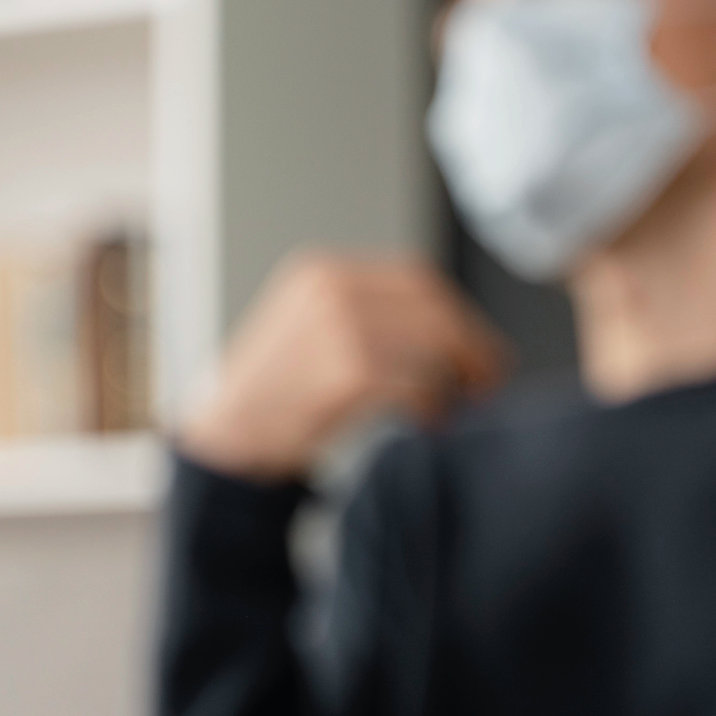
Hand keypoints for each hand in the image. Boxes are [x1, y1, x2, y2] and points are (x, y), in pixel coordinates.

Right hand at [178, 254, 505, 479]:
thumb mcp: (309, 329)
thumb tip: (446, 331)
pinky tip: (429, 423)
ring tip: (457, 407)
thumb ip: (366, 317)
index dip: (459, 315)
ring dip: (456, 382)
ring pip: (431, 348)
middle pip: (433, 309)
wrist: (227, 441)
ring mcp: (336, 331)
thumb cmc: (275, 396)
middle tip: (489, 382)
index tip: (481, 348)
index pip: (417, 279)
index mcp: (323, 274)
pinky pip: (415, 385)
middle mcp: (329, 291)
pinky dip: (433, 407)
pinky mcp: (343, 375)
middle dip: (472, 347)